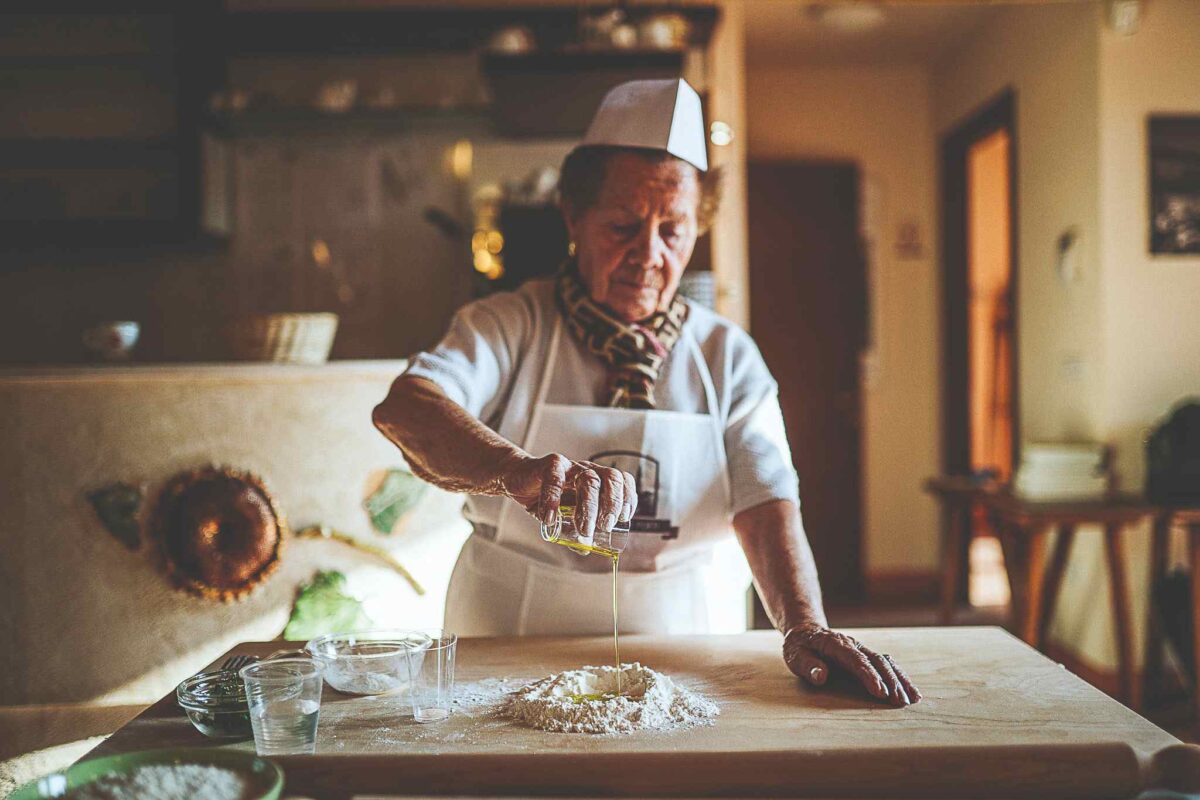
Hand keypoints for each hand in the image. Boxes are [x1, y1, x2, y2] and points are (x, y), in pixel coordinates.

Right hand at [499, 453, 636, 537]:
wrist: (517, 479)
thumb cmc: (545, 496)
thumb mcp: (563, 516)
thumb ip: (574, 531)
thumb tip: (586, 549)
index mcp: (597, 479)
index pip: (622, 481)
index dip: (627, 498)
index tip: (623, 518)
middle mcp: (587, 470)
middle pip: (611, 478)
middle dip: (613, 504)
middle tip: (605, 526)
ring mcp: (570, 466)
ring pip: (589, 479)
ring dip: (590, 506)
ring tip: (584, 529)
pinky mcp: (549, 465)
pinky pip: (555, 480)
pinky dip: (553, 501)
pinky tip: (551, 519)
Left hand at [783, 623, 920, 706]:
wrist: (806, 631)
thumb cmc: (799, 647)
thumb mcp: (795, 655)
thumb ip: (808, 665)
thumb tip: (821, 676)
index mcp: (835, 644)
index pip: (855, 660)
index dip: (869, 676)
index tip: (880, 692)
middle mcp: (853, 645)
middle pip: (876, 661)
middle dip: (890, 681)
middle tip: (900, 702)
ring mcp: (862, 650)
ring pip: (886, 662)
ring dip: (899, 680)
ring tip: (912, 699)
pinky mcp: (867, 656)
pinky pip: (887, 665)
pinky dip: (900, 677)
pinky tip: (912, 692)